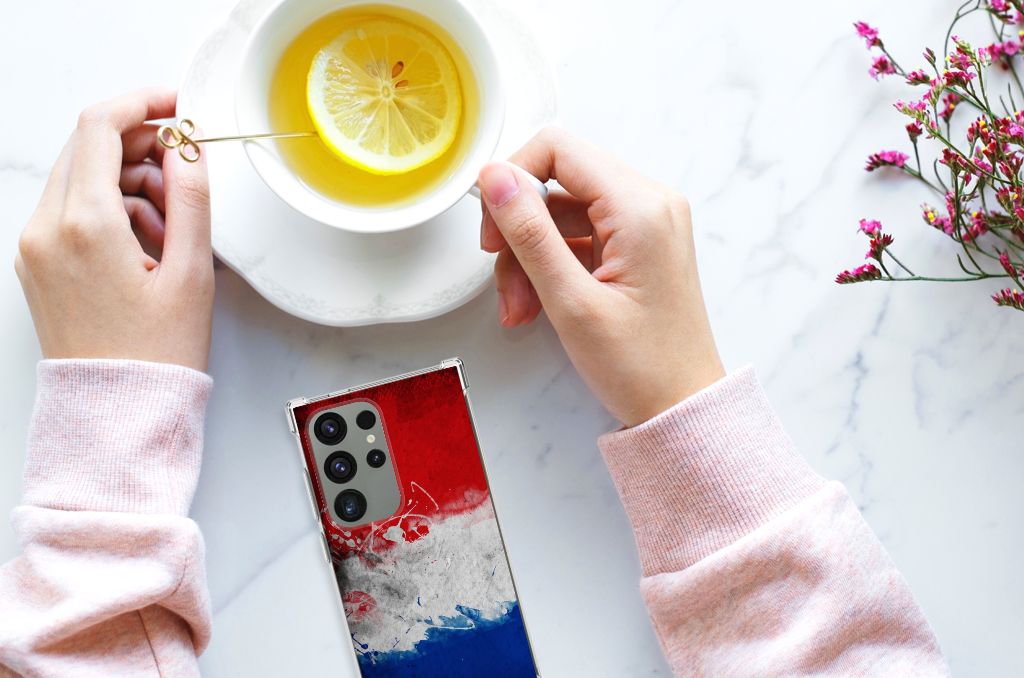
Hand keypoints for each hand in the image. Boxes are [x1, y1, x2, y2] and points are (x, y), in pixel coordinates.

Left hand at [15, 88, 213, 371]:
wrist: (117, 411)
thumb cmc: (156, 354)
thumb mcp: (191, 272)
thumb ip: (191, 198)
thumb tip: (188, 147)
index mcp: (85, 225)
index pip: (101, 127)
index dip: (143, 103)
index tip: (176, 105)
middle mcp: (47, 229)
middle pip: (88, 148)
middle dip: (141, 147)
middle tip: (185, 173)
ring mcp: (36, 246)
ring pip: (82, 178)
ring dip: (129, 182)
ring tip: (173, 228)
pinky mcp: (37, 263)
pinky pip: (72, 210)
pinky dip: (111, 210)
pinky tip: (147, 244)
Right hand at [478, 128, 723, 426]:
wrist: (682, 408)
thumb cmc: (642, 366)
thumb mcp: (571, 301)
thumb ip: (530, 233)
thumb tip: (495, 177)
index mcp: (641, 207)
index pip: (558, 149)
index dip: (513, 179)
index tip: (492, 226)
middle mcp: (649, 203)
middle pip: (557, 182)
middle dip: (519, 230)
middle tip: (502, 277)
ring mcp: (644, 224)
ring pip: (561, 213)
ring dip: (529, 257)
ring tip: (520, 308)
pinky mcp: (636, 245)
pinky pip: (578, 237)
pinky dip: (550, 267)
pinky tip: (537, 306)